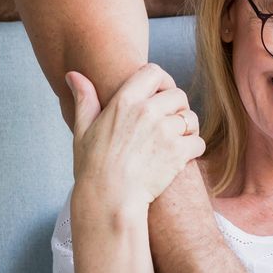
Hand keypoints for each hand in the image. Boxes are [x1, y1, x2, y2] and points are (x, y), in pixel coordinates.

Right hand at [64, 66, 204, 213]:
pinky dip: (194, 149)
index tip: (161, 94)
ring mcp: (164, 131)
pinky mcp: (178, 152)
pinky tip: (182, 157)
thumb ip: (85, 99)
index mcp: (124, 101)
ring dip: (188, 128)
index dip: (162, 81)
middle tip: (170, 123)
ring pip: (191, 118)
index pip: (154, 72)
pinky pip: (198, 142)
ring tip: (176, 141)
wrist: (108, 200)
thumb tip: (73, 75)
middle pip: (178, 95)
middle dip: (177, 107)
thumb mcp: (83, 129)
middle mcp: (147, 111)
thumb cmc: (93, 167)